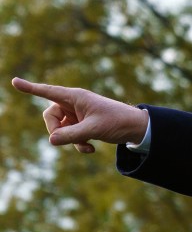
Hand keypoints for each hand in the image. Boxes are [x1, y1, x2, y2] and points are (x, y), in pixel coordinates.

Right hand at [11, 78, 148, 153]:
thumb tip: (51, 140)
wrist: (136, 129)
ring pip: (61, 128)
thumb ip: (72, 135)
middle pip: (50, 115)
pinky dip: (78, 143)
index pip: (48, 91)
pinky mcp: (84, 125)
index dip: (31, 88)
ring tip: (86, 146)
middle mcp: (75, 104)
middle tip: (64, 140)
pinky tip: (91, 149)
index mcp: (76, 97)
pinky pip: (71, 135)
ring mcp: (78, 115)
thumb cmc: (117, 122)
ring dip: (70, 140)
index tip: (15, 81)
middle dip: (56, 130)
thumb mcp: (94, 129)